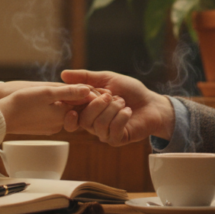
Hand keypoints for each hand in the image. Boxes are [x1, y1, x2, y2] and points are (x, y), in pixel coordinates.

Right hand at [0, 84, 94, 134]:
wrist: (1, 118)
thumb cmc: (21, 103)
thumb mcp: (47, 93)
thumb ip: (69, 91)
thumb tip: (88, 90)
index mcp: (63, 116)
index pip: (84, 104)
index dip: (93, 94)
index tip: (103, 88)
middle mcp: (59, 124)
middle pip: (78, 109)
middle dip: (86, 100)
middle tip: (98, 90)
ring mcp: (51, 126)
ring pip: (68, 112)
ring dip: (73, 103)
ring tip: (79, 92)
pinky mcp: (43, 126)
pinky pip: (58, 116)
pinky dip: (62, 107)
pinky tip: (60, 98)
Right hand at [60, 70, 174, 145]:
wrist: (152, 102)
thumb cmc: (130, 90)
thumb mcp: (108, 79)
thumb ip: (86, 77)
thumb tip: (63, 74)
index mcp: (87, 109)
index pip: (71, 113)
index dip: (71, 109)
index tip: (78, 100)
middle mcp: (93, 123)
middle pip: (84, 119)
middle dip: (98, 104)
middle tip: (112, 95)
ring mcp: (104, 133)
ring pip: (99, 125)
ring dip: (113, 110)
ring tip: (123, 102)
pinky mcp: (117, 140)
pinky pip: (113, 131)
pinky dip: (121, 117)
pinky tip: (128, 111)